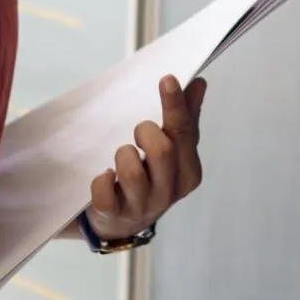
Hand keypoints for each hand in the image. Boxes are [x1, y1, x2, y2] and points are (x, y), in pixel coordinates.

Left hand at [85, 75, 206, 240]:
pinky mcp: (113, 215)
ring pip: (132, 172)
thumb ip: (185, 118)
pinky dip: (101, 180)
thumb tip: (198, 83)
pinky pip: (104, 194)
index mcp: (188, 173)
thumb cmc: (150, 177)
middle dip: (146, 132)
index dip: (175, 105)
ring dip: (123, 155)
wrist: (120, 221)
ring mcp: (141, 207)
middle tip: (138, 133)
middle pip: (163, 151)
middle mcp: (168, 193)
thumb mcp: (171, 149)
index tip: (166, 79)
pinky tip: (105, 175)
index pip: (185, 133)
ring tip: (122, 156)